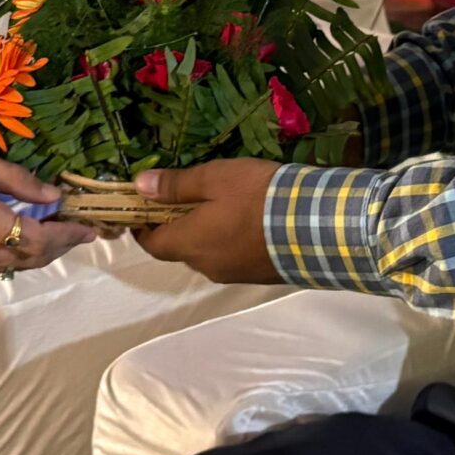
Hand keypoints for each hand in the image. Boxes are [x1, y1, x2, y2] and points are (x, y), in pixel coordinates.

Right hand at [0, 145, 96, 274]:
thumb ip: (14, 179)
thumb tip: (52, 194)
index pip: (36, 237)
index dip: (67, 235)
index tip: (88, 228)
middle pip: (31, 257)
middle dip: (60, 246)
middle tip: (80, 231)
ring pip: (16, 265)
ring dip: (42, 252)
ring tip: (60, 234)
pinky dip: (19, 254)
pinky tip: (27, 239)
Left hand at [134, 161, 284, 283]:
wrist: (315, 227)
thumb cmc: (257, 197)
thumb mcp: (214, 179)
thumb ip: (176, 185)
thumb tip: (139, 186)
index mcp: (190, 244)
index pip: (151, 244)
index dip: (143, 226)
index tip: (144, 206)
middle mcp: (207, 266)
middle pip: (180, 249)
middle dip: (177, 226)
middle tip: (185, 196)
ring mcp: (234, 274)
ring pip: (208, 254)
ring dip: (206, 234)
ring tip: (220, 204)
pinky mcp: (259, 276)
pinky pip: (232, 259)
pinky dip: (229, 242)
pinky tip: (246, 221)